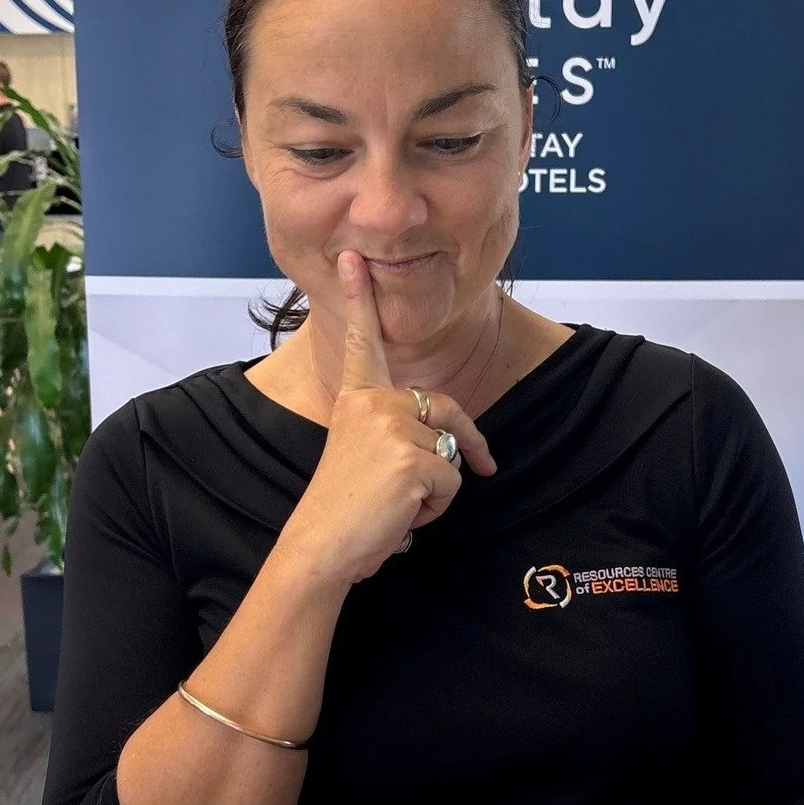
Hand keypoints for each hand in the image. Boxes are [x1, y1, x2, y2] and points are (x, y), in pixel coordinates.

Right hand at [277, 250, 496, 586]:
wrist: (319, 546)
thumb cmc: (342, 509)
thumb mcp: (365, 455)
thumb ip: (395, 434)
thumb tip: (452, 448)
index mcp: (356, 398)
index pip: (360, 341)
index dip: (357, 298)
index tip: (353, 257)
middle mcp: (373, 403)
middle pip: (448, 412)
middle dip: (470, 445)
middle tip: (483, 465)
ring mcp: (392, 429)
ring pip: (452, 455)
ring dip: (437, 490)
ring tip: (395, 504)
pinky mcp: (411, 460)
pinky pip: (452, 482)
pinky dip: (436, 507)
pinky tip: (400, 514)